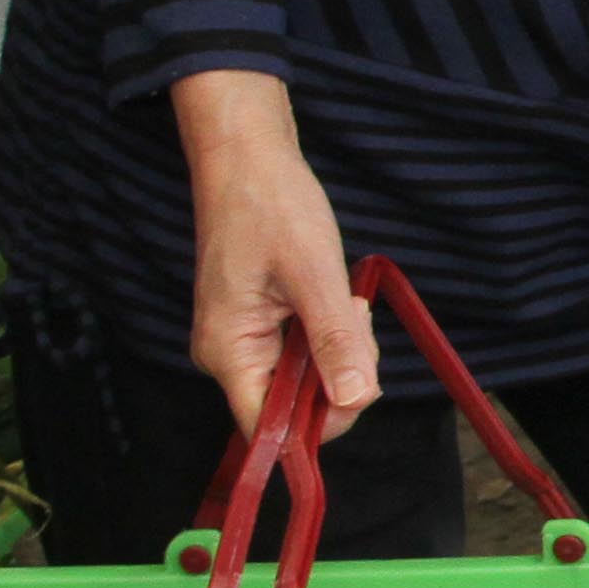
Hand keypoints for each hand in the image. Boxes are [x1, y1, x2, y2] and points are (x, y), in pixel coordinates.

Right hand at [172, 70, 380, 438]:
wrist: (248, 158)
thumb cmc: (273, 206)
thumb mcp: (315, 274)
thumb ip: (335, 341)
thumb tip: (355, 399)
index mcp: (228, 352)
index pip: (268, 429)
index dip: (318, 422)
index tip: (360, 384)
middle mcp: (228, 356)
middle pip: (294, 405)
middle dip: (340, 372)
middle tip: (356, 317)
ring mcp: (243, 341)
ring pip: (306, 377)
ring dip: (340, 347)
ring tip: (346, 298)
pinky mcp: (260, 325)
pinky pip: (303, 351)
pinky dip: (329, 331)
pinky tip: (338, 298)